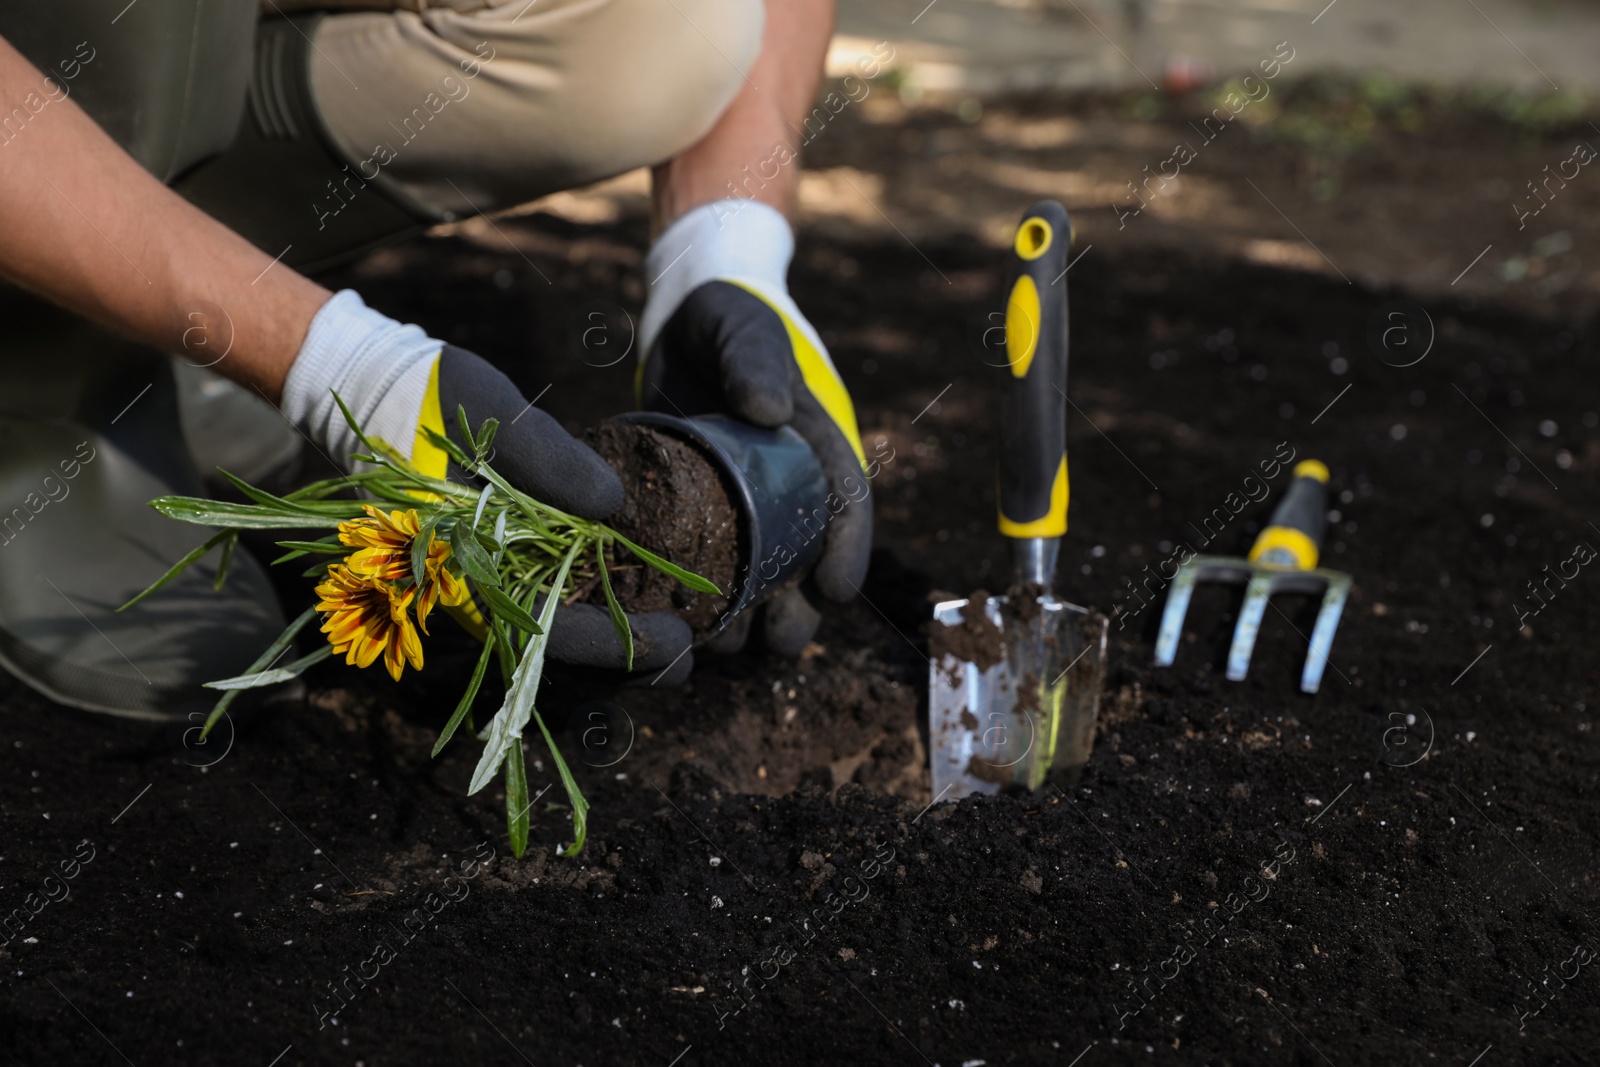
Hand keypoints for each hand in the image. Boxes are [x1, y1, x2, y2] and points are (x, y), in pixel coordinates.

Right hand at [282, 290, 693, 679]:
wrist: (369, 393)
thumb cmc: (424, 396)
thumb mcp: (486, 411)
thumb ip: (546, 458)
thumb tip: (612, 506)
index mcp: (460, 566)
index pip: (552, 635)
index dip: (620, 645)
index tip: (678, 636)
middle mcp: (467, 594)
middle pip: (556, 666)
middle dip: (625, 668)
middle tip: (688, 656)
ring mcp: (475, 589)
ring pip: (549, 653)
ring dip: (611, 657)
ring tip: (673, 644)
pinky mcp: (486, 575)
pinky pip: (541, 621)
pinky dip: (589, 627)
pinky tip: (634, 610)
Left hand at [637, 202, 870, 654]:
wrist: (677, 328)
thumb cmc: (724, 322)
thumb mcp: (742, 330)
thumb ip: (754, 359)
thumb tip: (768, 408)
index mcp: (816, 447)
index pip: (846, 503)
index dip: (849, 550)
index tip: (839, 590)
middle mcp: (788, 489)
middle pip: (806, 561)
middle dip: (799, 608)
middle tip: (782, 641)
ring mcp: (743, 508)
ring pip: (757, 579)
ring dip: (747, 619)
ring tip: (727, 646)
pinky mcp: (697, 519)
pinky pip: (704, 569)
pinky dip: (695, 601)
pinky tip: (677, 629)